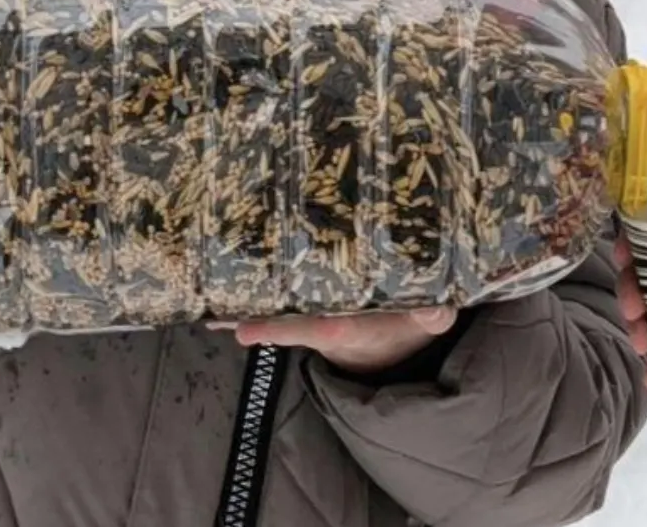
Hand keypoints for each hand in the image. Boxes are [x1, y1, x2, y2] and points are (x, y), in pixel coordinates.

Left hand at [211, 307, 456, 373]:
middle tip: (215, 312)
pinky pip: (281, 309)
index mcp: (350, 329)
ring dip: (248, 311)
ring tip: (209, 303)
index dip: (284, 327)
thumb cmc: (410, 327)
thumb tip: (437, 305)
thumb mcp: (430, 323)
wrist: (397, 350)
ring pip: (279, 317)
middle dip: (255, 317)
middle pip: (286, 324)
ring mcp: (313, 325)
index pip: (316, 328)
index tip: (247, 331)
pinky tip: (226, 295)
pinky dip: (256, 305)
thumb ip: (434, 316)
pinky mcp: (307, 317)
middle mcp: (325, 328)